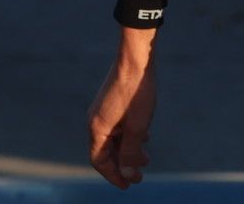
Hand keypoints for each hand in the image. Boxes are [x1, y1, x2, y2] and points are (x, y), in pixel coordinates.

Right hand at [87, 53, 155, 188]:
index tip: (129, 185)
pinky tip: (145, 138)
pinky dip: (130, 136)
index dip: (114, 175)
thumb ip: (131, 151)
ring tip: (147, 158)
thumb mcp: (138, 126)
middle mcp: (96, 120)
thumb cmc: (137, 91)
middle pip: (106, 151)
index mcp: (97, 128)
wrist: (137, 58)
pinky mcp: (112, 102)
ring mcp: (103, 110)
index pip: (99, 161)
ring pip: (114, 138)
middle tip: (140, 175)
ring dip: (129, 150)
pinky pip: (118, 126)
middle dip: (124, 164)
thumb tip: (126, 173)